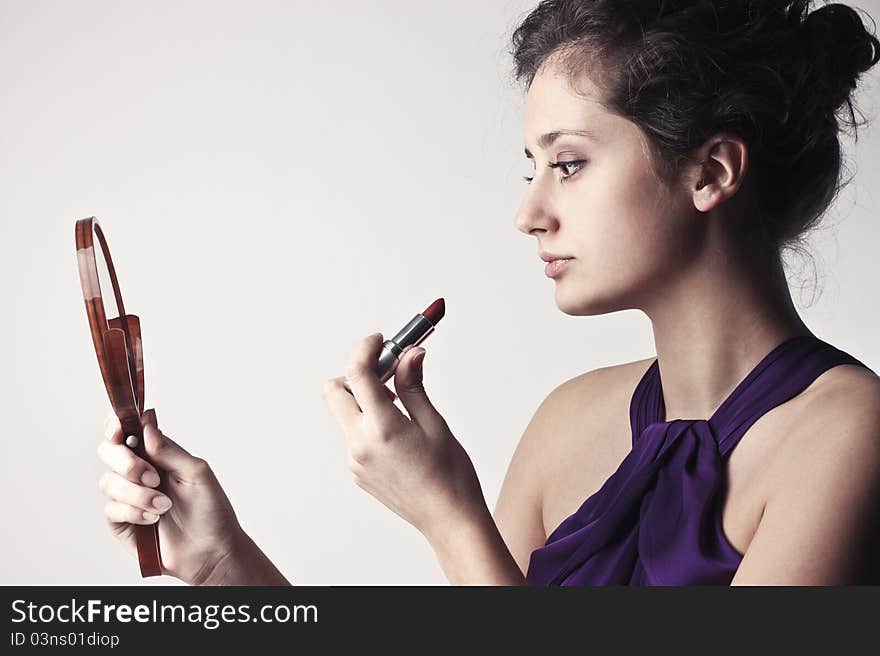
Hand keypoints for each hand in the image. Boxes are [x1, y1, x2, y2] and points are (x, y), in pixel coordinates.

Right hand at [97, 409, 244, 584]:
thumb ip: (169, 449)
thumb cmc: (210, 510)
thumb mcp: (197, 472)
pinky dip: (134, 513)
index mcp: (158, 454)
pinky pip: (111, 509)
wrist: (211, 550)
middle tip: (153, 478)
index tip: (119, 430)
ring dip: (138, 494)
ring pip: (109, 482)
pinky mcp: (121, 520)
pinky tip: (153, 520)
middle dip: (128, 463)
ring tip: (164, 506)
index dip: (116, 425)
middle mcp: (139, 471)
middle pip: (109, 452)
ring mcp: (128, 496)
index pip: (127, 430)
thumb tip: (146, 424)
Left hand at [322, 333, 486, 536]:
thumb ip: (413, 385)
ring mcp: (355, 461)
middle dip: (356, 374)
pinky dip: (369, 423)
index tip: (380, 340)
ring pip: (345, 414)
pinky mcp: (357, 472)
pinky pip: (354, 436)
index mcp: (382, 428)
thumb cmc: (451, 475)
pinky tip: (399, 434)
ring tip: (401, 405)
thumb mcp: (434, 423)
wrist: (449, 520)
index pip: (357, 373)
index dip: (366, 348)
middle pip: (335, 391)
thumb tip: (408, 354)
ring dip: (364, 399)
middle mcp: (360, 444)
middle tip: (387, 371)